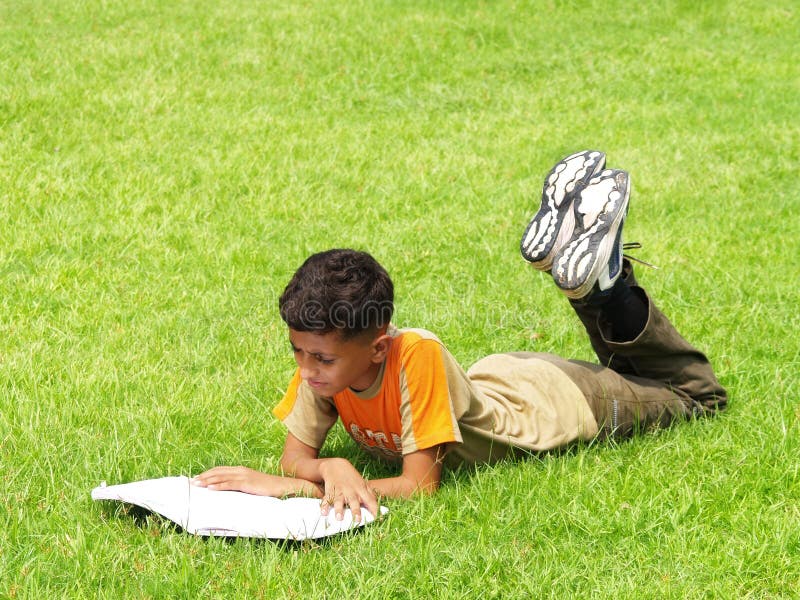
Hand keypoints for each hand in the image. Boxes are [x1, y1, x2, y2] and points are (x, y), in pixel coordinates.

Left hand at [191, 466, 321, 497]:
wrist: (285, 486)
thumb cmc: (270, 489)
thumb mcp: (253, 487)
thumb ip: (242, 488)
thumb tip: (232, 495)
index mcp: (242, 471)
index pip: (221, 470)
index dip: (208, 473)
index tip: (197, 478)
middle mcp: (241, 471)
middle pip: (218, 472)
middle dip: (204, 476)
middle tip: (191, 481)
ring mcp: (244, 476)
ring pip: (221, 477)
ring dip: (207, 480)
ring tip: (196, 484)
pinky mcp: (248, 483)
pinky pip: (230, 484)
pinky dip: (218, 486)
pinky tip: (210, 489)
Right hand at [318, 458, 378, 522]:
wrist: (336, 465)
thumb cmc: (352, 478)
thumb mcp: (363, 484)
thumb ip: (370, 494)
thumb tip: (378, 507)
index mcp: (361, 490)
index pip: (370, 500)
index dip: (375, 509)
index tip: (378, 518)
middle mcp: (351, 490)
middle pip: (354, 501)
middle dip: (356, 511)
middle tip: (357, 520)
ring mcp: (340, 490)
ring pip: (340, 500)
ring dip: (339, 509)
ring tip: (339, 518)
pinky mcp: (330, 490)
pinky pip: (327, 499)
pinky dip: (324, 505)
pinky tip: (323, 513)